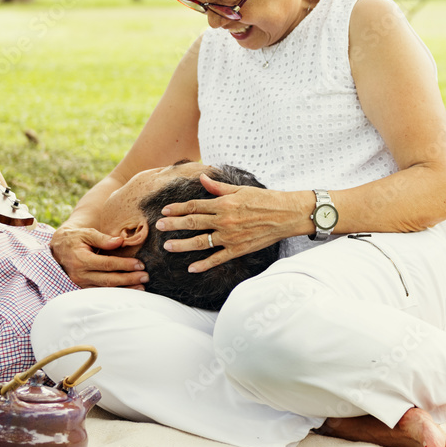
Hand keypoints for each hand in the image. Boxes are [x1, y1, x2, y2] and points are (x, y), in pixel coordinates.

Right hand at [50, 226, 148, 288]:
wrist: (57, 249)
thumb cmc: (74, 239)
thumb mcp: (86, 233)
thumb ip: (103, 238)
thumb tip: (120, 241)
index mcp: (81, 259)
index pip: (107, 264)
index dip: (124, 264)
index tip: (140, 264)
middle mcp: (80, 274)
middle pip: (109, 279)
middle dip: (129, 279)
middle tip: (145, 276)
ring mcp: (81, 283)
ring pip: (106, 289)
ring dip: (125, 289)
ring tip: (142, 287)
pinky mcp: (83, 288)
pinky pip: (101, 293)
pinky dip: (116, 293)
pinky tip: (129, 292)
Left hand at [156, 174, 306, 271]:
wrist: (287, 214)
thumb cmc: (266, 199)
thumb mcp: (241, 189)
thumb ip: (219, 187)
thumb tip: (202, 178)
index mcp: (224, 204)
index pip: (195, 205)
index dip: (178, 208)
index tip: (165, 211)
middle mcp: (224, 220)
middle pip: (193, 223)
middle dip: (173, 225)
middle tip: (158, 227)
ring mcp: (230, 237)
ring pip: (200, 242)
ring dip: (182, 245)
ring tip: (168, 246)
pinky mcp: (238, 249)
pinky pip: (217, 259)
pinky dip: (204, 265)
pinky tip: (191, 268)